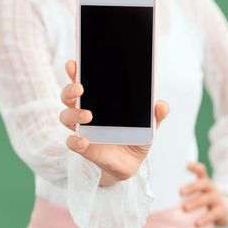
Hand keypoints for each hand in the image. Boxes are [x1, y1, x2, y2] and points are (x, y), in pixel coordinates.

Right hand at [59, 59, 168, 186]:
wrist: (131, 163)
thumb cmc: (135, 137)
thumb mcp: (149, 125)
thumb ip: (155, 115)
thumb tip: (161, 105)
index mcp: (100, 100)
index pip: (84, 81)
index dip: (76, 71)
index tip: (74, 63)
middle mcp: (86, 111)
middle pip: (68, 96)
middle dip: (70, 89)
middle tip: (80, 87)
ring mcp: (83, 129)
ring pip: (66, 116)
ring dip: (74, 113)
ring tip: (88, 115)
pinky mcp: (83, 147)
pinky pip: (72, 142)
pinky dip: (75, 141)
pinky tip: (84, 141)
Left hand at [180, 162, 227, 227]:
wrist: (221, 213)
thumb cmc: (202, 200)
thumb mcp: (196, 193)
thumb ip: (184, 191)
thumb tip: (162, 194)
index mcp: (204, 182)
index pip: (201, 171)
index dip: (195, 167)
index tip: (187, 165)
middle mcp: (211, 188)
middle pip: (204, 183)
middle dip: (192, 187)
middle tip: (180, 192)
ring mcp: (217, 199)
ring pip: (207, 198)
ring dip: (195, 203)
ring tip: (185, 208)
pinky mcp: (221, 211)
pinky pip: (214, 214)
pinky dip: (205, 218)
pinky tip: (197, 223)